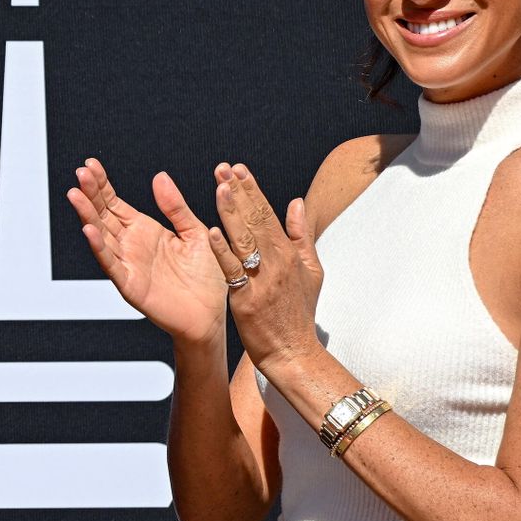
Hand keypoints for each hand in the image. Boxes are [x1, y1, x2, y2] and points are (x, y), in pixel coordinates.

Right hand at [67, 158, 232, 344]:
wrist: (211, 315)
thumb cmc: (205, 277)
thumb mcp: (194, 232)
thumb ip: (175, 207)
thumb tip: (159, 177)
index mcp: (145, 230)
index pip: (115, 203)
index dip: (102, 185)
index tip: (90, 165)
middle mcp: (131, 245)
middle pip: (104, 215)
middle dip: (91, 194)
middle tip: (80, 173)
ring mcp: (128, 265)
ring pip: (102, 236)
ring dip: (87, 215)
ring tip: (76, 195)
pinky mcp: (131, 285)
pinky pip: (112, 264)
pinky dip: (99, 247)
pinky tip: (89, 230)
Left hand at [208, 162, 323, 373]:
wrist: (294, 352)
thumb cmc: (299, 312)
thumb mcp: (310, 270)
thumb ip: (301, 235)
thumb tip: (296, 201)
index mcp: (289, 253)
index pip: (268, 213)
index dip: (252, 190)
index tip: (238, 168)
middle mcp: (276, 262)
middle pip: (255, 220)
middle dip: (239, 192)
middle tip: (223, 169)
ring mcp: (262, 280)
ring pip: (244, 239)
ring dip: (231, 212)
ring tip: (220, 188)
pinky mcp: (246, 298)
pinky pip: (232, 271)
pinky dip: (222, 251)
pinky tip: (210, 232)